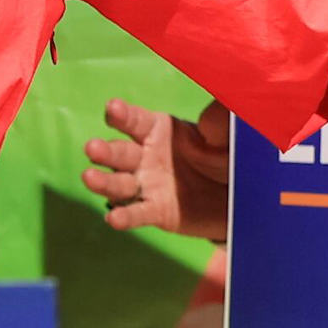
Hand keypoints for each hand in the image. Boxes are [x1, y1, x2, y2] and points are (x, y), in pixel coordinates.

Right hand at [80, 100, 233, 243]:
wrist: (238, 195)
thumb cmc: (227, 156)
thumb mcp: (228, 135)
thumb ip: (219, 124)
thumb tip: (212, 119)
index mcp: (159, 130)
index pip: (135, 120)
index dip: (122, 115)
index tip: (112, 108)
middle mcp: (146, 156)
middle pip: (120, 152)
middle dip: (105, 151)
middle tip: (92, 148)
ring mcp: (148, 185)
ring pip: (120, 183)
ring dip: (103, 181)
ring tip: (89, 178)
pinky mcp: (156, 212)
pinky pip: (137, 213)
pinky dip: (125, 216)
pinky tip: (114, 218)